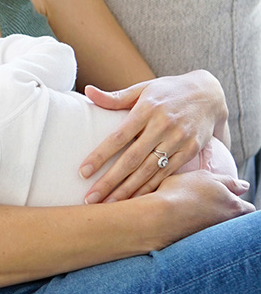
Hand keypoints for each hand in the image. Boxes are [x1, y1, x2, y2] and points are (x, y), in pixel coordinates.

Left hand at [81, 71, 228, 202]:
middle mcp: (163, 125)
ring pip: (149, 171)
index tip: (83, 172)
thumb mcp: (143, 89)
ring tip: (108, 205)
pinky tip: (136, 202)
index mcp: (147, 109)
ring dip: (128, 191)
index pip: (119, 136)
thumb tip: (88, 91)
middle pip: (132, 159)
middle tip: (90, 199)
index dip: (100, 155)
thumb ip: (115, 97)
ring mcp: (178, 139)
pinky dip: (151, 189)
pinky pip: (167, 174)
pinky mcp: (190, 151)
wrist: (210, 94)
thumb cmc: (168, 91)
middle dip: (110, 181)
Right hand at [150, 171, 253, 247]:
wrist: (159, 217)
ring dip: (216, 225)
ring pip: (223, 232)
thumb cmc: (180, 192)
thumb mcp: (204, 177)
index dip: (240, 204)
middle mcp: (228, 223)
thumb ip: (227, 181)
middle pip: (239, 223)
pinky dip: (202, 233)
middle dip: (231, 217)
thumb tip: (245, 186)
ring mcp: (214, 236)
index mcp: (233, 205)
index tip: (228, 200)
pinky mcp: (200, 246)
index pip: (248, 208)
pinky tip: (188, 226)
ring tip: (197, 216)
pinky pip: (208, 241)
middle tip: (213, 209)